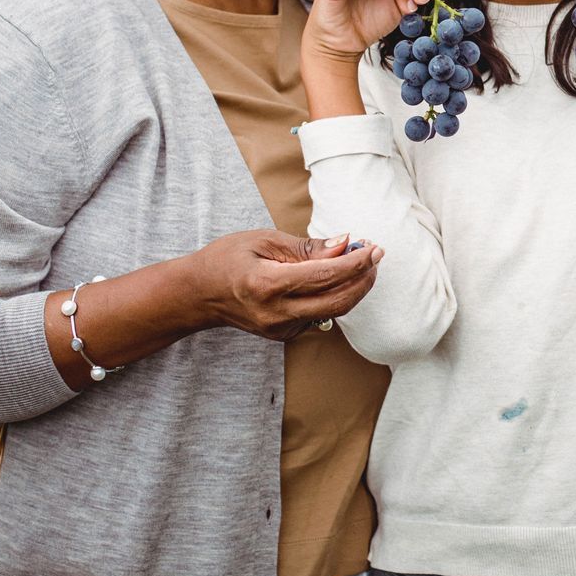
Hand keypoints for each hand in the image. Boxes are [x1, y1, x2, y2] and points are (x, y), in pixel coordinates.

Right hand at [187, 229, 383, 342]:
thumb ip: (306, 247)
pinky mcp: (284, 334)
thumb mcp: (263, 240)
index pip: (325, 276)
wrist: (199, 294)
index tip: (374, 248)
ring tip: (363, 263)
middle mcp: (276, 313)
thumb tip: (345, 243)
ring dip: (355, 288)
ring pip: (333, 311)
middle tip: (375, 255)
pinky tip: (339, 277)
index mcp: (267, 285)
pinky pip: (320, 315)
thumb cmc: (228, 259)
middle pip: (338, 301)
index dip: (356, 263)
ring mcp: (281, 328)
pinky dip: (336, 296)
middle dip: (364, 278)